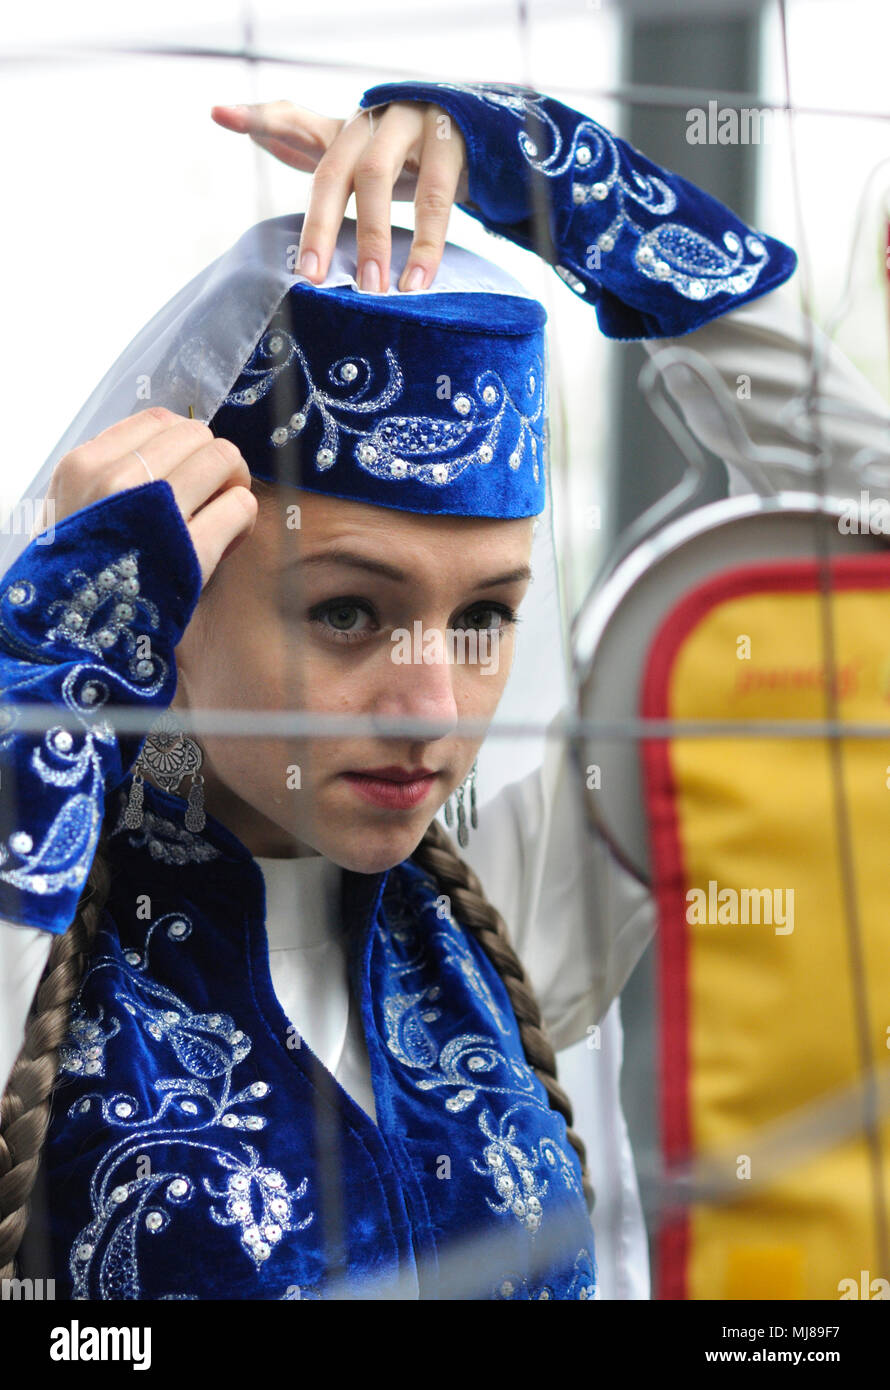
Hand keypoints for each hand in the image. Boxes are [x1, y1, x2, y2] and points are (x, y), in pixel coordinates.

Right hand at [44, 408, 257, 588]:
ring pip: (224, 458)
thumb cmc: (81, 575)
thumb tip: (173, 452)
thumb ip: (109, 476)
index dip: (184, 444)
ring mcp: (156, 511)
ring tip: (222, 512)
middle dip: (214, 461)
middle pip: (197, 435)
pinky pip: (240, 505)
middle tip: (212, 494)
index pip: (159, 421)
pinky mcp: (191, 548)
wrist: (76, 637)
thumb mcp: (72, 511)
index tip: (186, 471)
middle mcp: (119, 480)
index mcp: (85, 466)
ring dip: (234, 483)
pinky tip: (230, 538)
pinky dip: (243, 519)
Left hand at [211, 100, 467, 293]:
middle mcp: (369, 120)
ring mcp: (409, 124)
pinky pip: (434, 198)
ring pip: (378, 179)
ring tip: (373, 290)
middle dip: (319, 226)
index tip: (219, 115)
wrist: (476, 134)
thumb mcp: (357, 158)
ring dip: (373, 238)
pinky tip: (416, 283)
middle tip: (312, 277)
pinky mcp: (450, 142)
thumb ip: (303, 147)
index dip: (258, 118)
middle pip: (332, 170)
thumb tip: (243, 135)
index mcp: (342, 130)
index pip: (292, 119)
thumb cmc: (403, 156)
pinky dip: (426, 247)